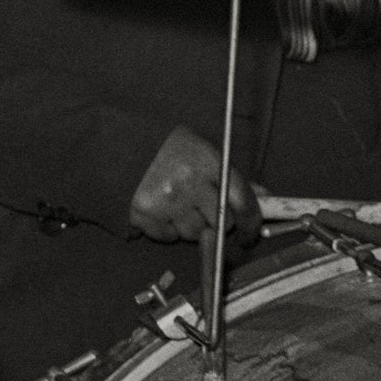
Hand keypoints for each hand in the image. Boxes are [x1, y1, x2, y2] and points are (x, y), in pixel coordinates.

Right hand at [129, 125, 260, 246]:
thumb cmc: (161, 146)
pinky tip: (158, 209)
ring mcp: (167, 200)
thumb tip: (264, 195)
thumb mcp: (199, 150)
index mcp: (207, 161)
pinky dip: (165, 229)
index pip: (243, 200)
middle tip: (202, 209)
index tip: (250, 234)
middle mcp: (189, 182)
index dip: (251, 222)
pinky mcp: (146, 214)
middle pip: (220, 223)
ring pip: (194, 233)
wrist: (116, 143)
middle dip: (216, 222)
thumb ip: (230, 175)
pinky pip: (167, 236)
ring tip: (175, 203)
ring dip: (189, 226)